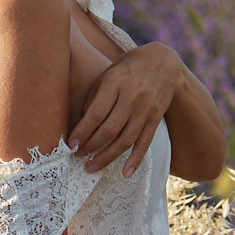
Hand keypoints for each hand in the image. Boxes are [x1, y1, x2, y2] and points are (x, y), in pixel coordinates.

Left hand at [69, 42, 181, 176]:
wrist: (164, 62)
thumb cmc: (127, 69)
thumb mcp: (107, 75)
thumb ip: (94, 98)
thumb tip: (81, 127)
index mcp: (115, 82)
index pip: (96, 113)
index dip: (82, 131)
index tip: (70, 144)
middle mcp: (132, 96)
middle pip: (110, 129)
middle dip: (91, 147)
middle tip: (77, 157)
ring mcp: (146, 108)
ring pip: (126, 140)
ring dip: (107, 157)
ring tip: (92, 167)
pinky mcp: (156, 118)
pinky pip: (145, 142)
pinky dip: (135, 159)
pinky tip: (126, 173)